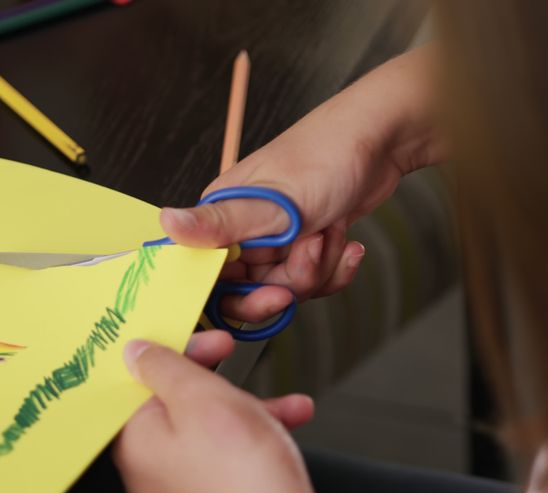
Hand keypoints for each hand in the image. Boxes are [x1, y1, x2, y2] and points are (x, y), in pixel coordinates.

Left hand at [114, 337, 354, 492]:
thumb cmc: (246, 482)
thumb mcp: (203, 398)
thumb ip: (166, 368)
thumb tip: (136, 352)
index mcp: (135, 443)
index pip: (136, 384)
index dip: (170, 354)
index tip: (196, 341)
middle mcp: (151, 473)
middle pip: (174, 406)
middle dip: (215, 381)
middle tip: (235, 359)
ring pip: (209, 432)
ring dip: (247, 408)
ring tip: (278, 403)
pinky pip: (229, 460)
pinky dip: (258, 438)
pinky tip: (288, 424)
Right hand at [161, 46, 443, 321]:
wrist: (381, 141)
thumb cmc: (325, 156)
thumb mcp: (273, 200)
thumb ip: (219, 223)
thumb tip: (165, 222)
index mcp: (222, 216)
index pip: (208, 276)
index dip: (236, 296)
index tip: (271, 294)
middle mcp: (243, 231)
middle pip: (249, 291)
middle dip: (287, 284)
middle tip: (309, 260)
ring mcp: (275, 241)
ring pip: (285, 288)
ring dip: (317, 270)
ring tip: (331, 233)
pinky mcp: (303, 246)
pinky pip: (312, 280)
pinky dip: (334, 268)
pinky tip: (347, 243)